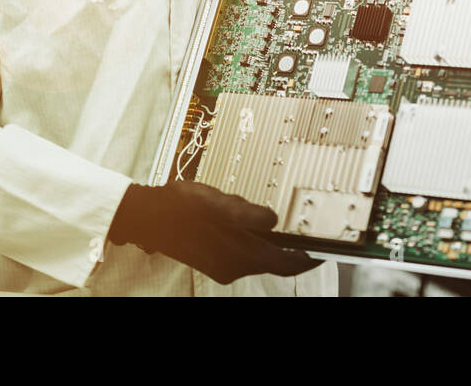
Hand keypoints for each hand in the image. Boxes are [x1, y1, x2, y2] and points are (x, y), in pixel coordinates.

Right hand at [106, 181, 318, 284]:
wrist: (148, 216)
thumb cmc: (180, 209)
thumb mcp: (217, 204)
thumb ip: (249, 214)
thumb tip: (274, 220)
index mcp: (239, 255)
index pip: (285, 264)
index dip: (307, 259)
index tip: (322, 251)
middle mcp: (233, 266)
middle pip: (272, 260)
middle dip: (286, 244)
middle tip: (297, 226)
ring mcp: (222, 265)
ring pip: (256, 254)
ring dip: (265, 239)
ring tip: (259, 213)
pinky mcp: (213, 259)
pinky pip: (241, 251)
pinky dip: (249, 239)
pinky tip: (240, 219)